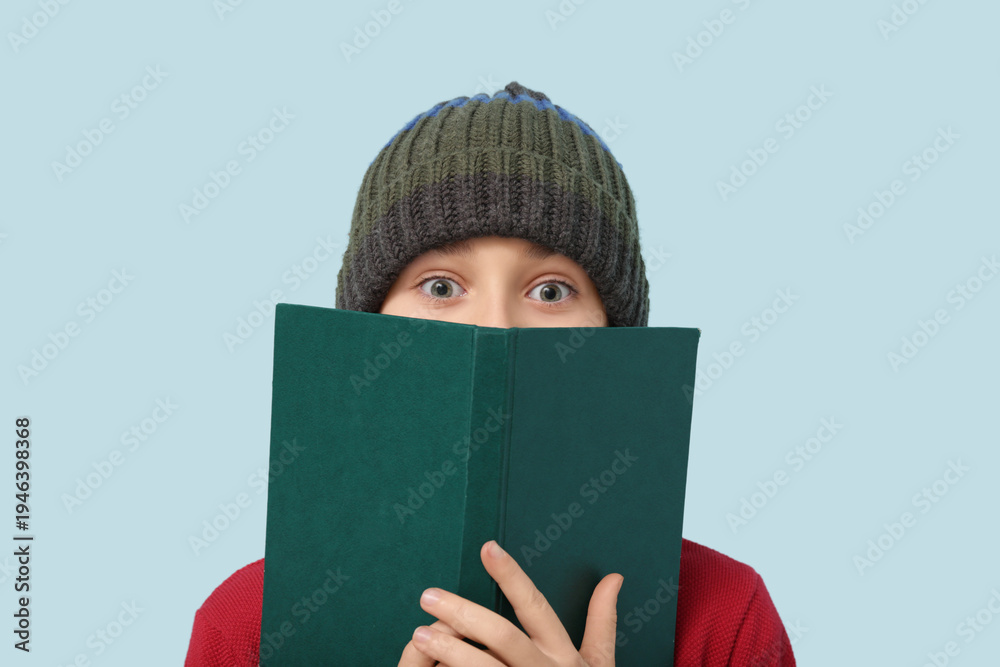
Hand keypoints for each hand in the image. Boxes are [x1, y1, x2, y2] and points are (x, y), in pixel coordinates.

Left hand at [397, 540, 622, 666]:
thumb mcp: (598, 664)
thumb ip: (602, 621)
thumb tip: (613, 579)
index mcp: (563, 654)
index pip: (534, 606)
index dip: (511, 576)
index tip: (487, 548)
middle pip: (501, 636)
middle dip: (463, 613)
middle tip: (429, 595)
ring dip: (448, 650)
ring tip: (420, 632)